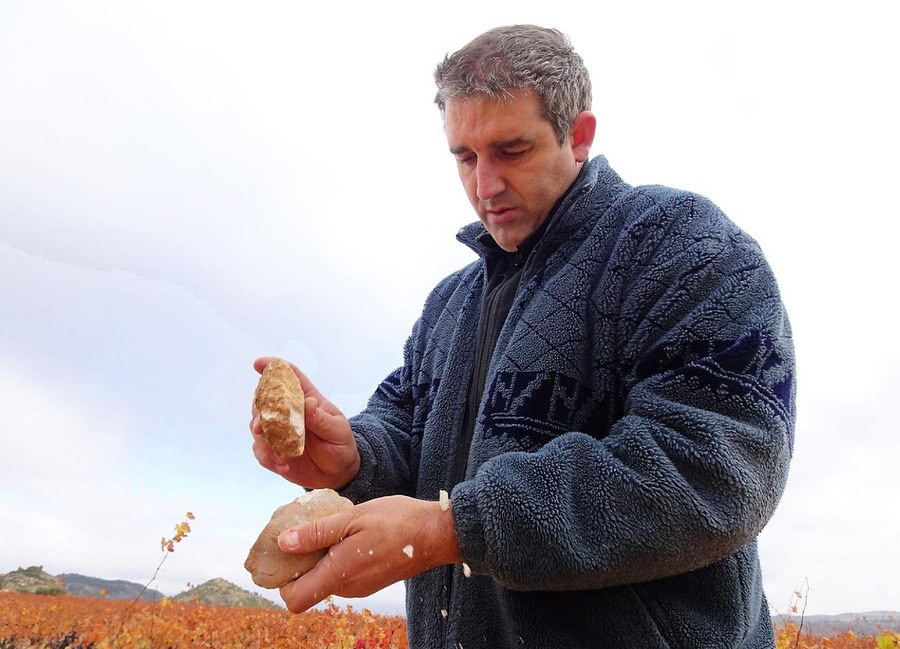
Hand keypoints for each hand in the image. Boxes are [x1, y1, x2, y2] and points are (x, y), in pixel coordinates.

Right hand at [250, 357, 359, 489]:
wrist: (337, 473)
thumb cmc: (340, 446)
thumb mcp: (337, 431)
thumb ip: (321, 419)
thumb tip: (309, 402)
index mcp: (306, 400)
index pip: (289, 377)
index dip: (274, 367)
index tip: (259, 364)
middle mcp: (289, 412)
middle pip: (264, 399)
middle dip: (259, 409)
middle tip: (261, 425)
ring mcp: (278, 431)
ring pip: (257, 424)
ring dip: (263, 437)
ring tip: (281, 453)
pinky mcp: (273, 450)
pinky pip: (260, 450)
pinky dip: (267, 456)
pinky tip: (283, 464)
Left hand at [276, 495, 461, 612]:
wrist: (437, 533)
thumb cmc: (397, 521)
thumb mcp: (352, 518)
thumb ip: (317, 533)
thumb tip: (283, 543)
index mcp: (340, 573)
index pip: (295, 599)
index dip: (283, 580)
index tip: (284, 553)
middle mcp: (348, 587)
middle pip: (308, 586)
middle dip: (302, 561)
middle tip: (308, 529)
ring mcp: (361, 587)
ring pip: (326, 578)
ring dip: (322, 556)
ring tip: (333, 526)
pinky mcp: (371, 581)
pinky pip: (343, 574)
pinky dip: (338, 557)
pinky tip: (350, 533)